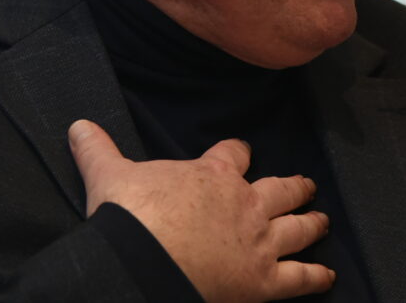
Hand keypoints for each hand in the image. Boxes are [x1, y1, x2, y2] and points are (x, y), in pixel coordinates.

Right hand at [68, 119, 334, 302]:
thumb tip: (77, 125)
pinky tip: (328, 275)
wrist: (146, 260)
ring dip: (312, 222)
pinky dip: (315, 276)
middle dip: (293, 186)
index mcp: (213, 176)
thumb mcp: (110, 175)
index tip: (240, 152)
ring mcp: (258, 242)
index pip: (233, 155)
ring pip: (296, 227)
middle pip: (278, 188)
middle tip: (305, 184)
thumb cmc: (132, 215)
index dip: (238, 153)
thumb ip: (98, 149)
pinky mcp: (263, 281)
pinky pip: (298, 278)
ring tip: (323, 219)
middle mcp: (245, 204)